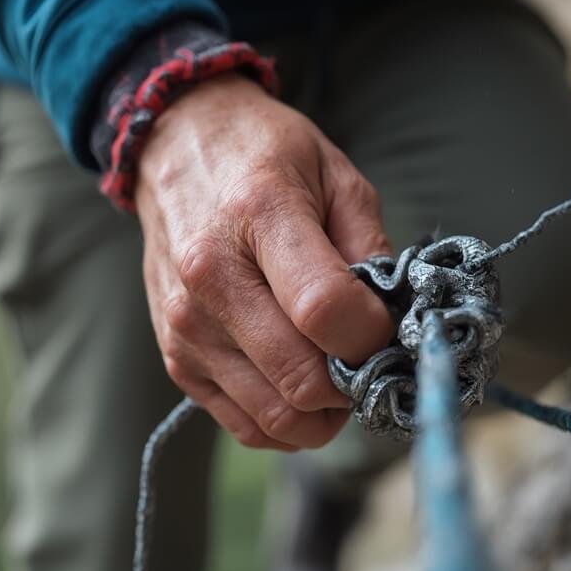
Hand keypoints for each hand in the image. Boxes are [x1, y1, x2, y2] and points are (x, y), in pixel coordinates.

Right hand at [136, 74, 393, 449]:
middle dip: (355, 383)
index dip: (374, 335)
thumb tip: (394, 325)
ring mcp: (186, 326)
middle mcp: (210, 279)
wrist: (176, 145)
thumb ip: (371, 250)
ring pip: (278, 418)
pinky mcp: (177, 359)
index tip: (387, 325)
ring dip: (325, 411)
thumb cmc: (266, 156)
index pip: (325, 312)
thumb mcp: (338, 176)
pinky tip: (302, 383)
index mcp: (258, 215)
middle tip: (370, 356)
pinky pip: (247, 426)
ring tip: (337, 370)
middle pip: (302, 380)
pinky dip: (288, 420)